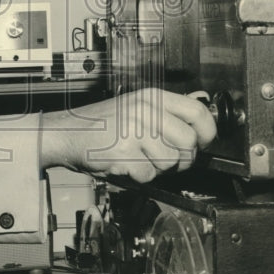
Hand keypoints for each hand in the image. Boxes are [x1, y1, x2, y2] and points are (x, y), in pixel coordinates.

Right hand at [40, 88, 215, 183]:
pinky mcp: (124, 152)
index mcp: (151, 97)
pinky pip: (149, 175)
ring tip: (141, 158)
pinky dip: (140, 176)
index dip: (207, 132)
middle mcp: (145, 110)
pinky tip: (128, 164)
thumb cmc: (102, 123)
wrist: (67, 133)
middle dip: (182, 158)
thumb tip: (201, 101)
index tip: (202, 142)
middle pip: (189, 142)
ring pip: (171, 162)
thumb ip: (169, 108)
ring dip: (159, 168)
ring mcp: (134, 131)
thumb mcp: (136, 105)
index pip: (198, 111)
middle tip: (166, 156)